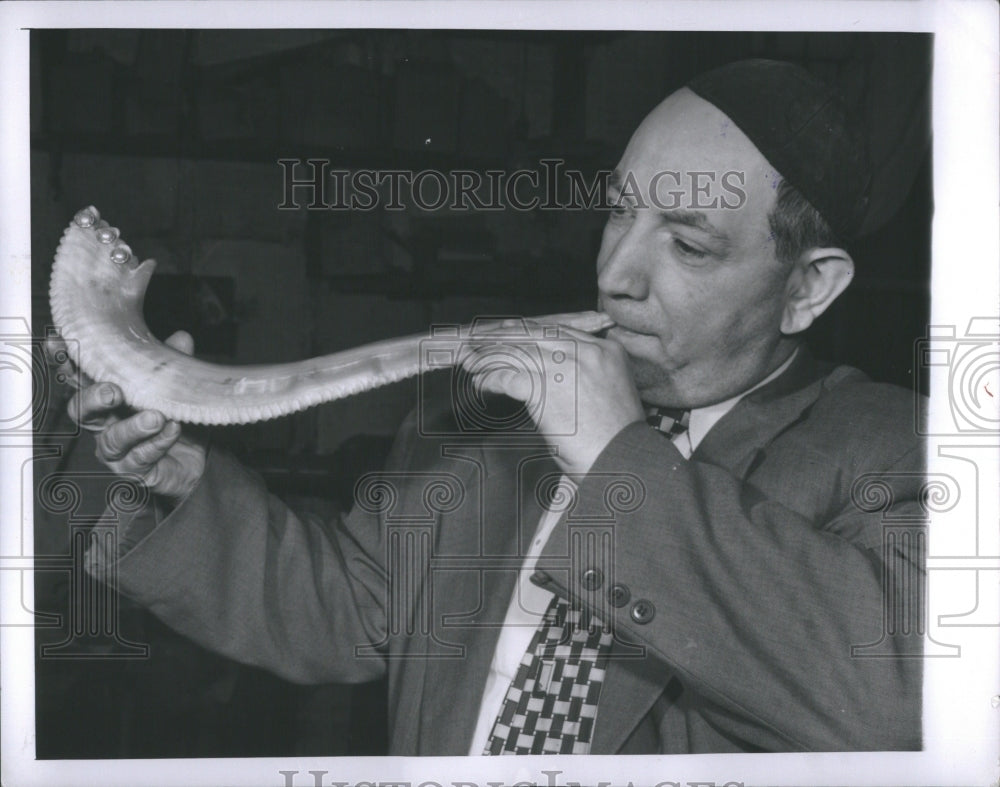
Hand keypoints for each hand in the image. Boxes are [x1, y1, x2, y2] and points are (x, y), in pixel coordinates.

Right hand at [47, 331, 205, 504]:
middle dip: (92, 398)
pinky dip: (158, 443)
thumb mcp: (174, 390)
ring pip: (113, 440)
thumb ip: (171, 365)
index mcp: (105, 401)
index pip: (80, 380)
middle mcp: (104, 426)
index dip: (65, 363)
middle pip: (81, 411)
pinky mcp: (136, 472)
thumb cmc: (173, 423)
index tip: (59, 343)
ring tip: (156, 417)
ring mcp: (116, 452)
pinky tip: (172, 430)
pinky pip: (142, 458)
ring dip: (134, 427)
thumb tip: (181, 337)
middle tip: (113, 391)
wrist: (193, 466)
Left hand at [459, 319, 644, 474]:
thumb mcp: (608, 393)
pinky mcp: (545, 388)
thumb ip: (583, 374)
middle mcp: (587, 352)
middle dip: (501, 337)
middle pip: (534, 335)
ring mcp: (566, 367)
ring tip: (472, 363)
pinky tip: (481, 382)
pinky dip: (491, 379)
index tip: (507, 330)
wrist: (623, 460)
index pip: (558, 331)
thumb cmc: (615, 438)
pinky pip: (508, 376)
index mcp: (606, 350)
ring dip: (489, 358)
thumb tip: (547, 373)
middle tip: (478, 340)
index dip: (527, 330)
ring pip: (517, 352)